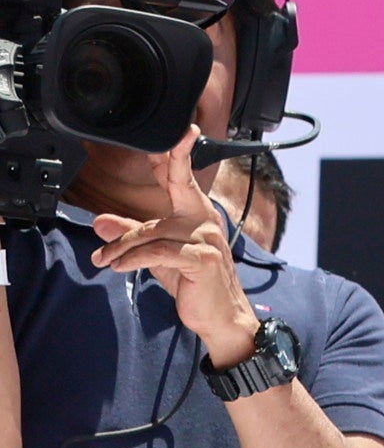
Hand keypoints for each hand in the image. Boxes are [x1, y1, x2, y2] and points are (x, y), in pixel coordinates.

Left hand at [89, 142, 260, 368]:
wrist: (219, 316)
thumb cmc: (193, 283)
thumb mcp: (156, 257)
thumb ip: (130, 236)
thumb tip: (99, 221)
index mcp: (197, 214)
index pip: (183, 177)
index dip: (179, 153)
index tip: (181, 132)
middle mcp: (205, 220)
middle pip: (173, 191)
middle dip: (156, 182)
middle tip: (109, 217)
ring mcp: (207, 238)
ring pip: (153, 230)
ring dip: (121, 247)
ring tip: (104, 261)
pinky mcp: (203, 258)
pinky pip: (158, 252)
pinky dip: (133, 259)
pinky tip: (119, 267)